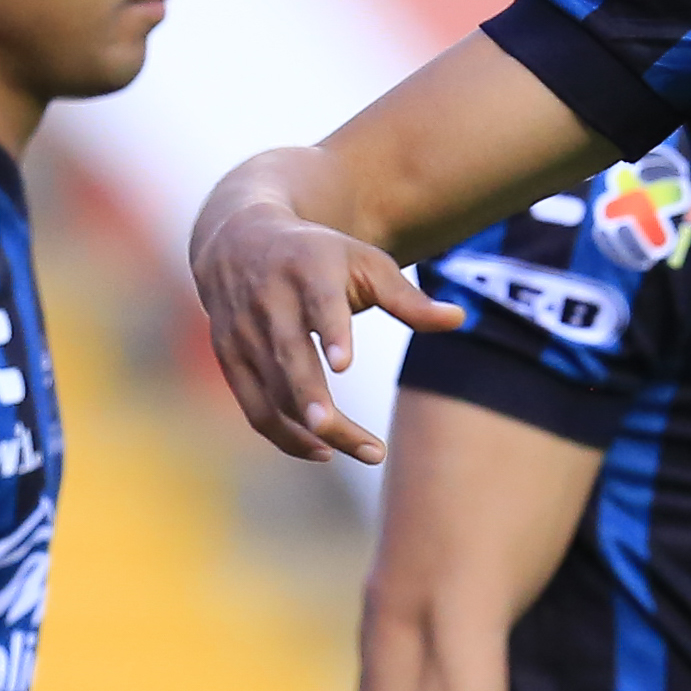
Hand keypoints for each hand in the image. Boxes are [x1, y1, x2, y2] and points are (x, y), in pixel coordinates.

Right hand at [187, 166, 463, 466]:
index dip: (330, 332)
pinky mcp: (229, 359)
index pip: (319, 304)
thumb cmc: (317, 256)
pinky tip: (323, 451)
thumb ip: (408, 298)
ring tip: (366, 451)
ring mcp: (243, 333)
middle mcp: (269, 302)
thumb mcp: (364, 263)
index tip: (344, 365)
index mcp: (307, 270)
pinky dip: (286, 437)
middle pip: (291, 360)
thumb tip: (460, 319)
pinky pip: (256, 410)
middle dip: (314, 401)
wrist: (236, 239)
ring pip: (275, 394)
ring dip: (314, 431)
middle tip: (349, 438)